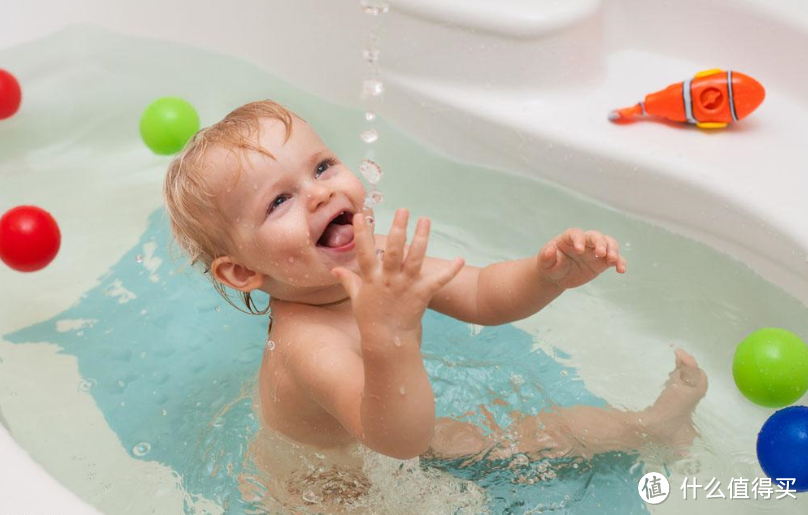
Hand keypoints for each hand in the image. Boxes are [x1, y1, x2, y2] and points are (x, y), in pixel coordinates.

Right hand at [332, 209, 464, 342]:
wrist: (387, 341)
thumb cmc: (370, 319)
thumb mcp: (356, 299)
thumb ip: (348, 281)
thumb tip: (335, 270)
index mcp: (372, 278)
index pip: (364, 252)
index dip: (361, 234)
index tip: (360, 216)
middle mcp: (389, 279)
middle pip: (393, 250)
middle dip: (399, 228)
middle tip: (403, 210)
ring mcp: (406, 286)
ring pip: (415, 258)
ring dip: (421, 238)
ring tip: (425, 220)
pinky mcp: (421, 294)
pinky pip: (438, 281)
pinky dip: (450, 271)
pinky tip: (460, 259)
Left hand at [538, 228, 626, 289]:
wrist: (557, 275)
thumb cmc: (550, 265)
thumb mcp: (544, 262)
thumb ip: (546, 255)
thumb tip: (549, 250)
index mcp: (569, 238)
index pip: (576, 234)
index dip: (579, 240)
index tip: (579, 250)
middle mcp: (584, 241)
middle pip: (596, 236)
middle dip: (600, 243)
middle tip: (601, 253)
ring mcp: (595, 251)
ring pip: (609, 244)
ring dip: (613, 250)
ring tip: (613, 260)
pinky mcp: (602, 262)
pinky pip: (615, 259)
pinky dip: (620, 262)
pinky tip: (621, 270)